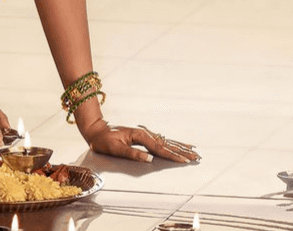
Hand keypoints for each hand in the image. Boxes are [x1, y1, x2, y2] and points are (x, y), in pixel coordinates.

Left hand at [82, 119, 199, 163]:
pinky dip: (171, 143)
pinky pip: (160, 140)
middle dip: (182, 150)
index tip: (184, 161)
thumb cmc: (103, 140)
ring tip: (193, 151)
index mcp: (139, 135)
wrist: (96, 130)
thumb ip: (132, 154)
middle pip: (166, 143)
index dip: (172, 155)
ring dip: (179, 146)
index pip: (159, 148)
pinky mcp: (142, 136)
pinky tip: (176, 145)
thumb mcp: (114, 148)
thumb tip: (150, 159)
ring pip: (165, 141)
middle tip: (196, 157)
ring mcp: (143, 133)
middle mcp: (144, 133)